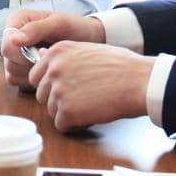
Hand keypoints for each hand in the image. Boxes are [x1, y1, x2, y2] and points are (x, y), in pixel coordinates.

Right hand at [0, 10, 105, 86]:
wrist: (87, 40)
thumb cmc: (75, 28)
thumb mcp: (59, 24)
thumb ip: (36, 29)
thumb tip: (12, 39)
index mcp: (17, 21)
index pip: (7, 45)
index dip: (23, 54)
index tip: (43, 53)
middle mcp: (12, 37)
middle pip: (8, 61)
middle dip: (30, 64)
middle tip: (50, 58)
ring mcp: (15, 54)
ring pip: (11, 73)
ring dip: (32, 73)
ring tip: (50, 63)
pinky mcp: (20, 68)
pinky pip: (17, 80)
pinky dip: (32, 80)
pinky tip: (47, 71)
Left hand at [29, 42, 151, 130]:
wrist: (139, 81)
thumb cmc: (121, 66)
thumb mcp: (88, 50)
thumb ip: (63, 56)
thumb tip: (41, 56)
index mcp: (57, 51)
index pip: (37, 76)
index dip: (53, 85)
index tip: (71, 87)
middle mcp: (53, 69)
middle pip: (42, 95)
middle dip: (59, 100)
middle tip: (83, 97)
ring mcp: (58, 90)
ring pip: (51, 111)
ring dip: (68, 112)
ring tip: (91, 104)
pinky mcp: (67, 111)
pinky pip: (61, 125)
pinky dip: (75, 125)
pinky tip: (91, 115)